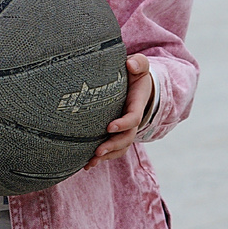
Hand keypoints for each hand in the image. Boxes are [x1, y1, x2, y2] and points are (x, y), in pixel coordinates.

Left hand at [84, 55, 153, 169]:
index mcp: (137, 105)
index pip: (133, 118)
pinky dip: (102, 158)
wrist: (137, 86)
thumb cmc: (135, 74)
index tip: (109, 126)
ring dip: (106, 156)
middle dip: (112, 146)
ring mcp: (125, 130)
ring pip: (119, 148)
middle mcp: (132, 121)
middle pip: (126, 138)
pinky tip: (87, 165)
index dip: (123, 124)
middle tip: (97, 151)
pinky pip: (112, 150)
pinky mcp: (117, 135)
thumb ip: (139, 63)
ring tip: (90, 162)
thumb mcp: (140, 66)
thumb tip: (131, 64)